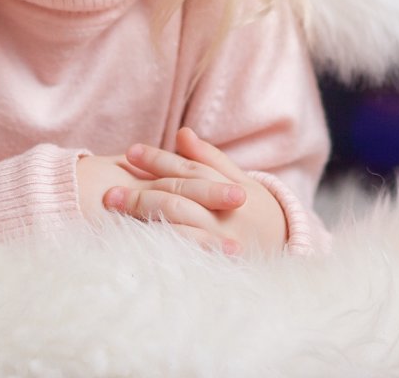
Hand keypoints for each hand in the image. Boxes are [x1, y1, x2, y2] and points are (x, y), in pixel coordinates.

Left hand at [105, 127, 287, 257]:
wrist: (287, 250)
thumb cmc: (255, 210)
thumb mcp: (238, 180)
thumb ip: (209, 158)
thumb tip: (182, 132)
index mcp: (229, 190)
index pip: (189, 171)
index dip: (159, 160)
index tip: (130, 152)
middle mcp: (224, 216)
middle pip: (179, 198)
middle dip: (143, 193)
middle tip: (111, 192)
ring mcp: (220, 243)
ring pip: (179, 226)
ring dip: (145, 217)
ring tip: (116, 211)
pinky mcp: (215, 266)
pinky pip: (185, 255)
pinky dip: (162, 246)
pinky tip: (136, 242)